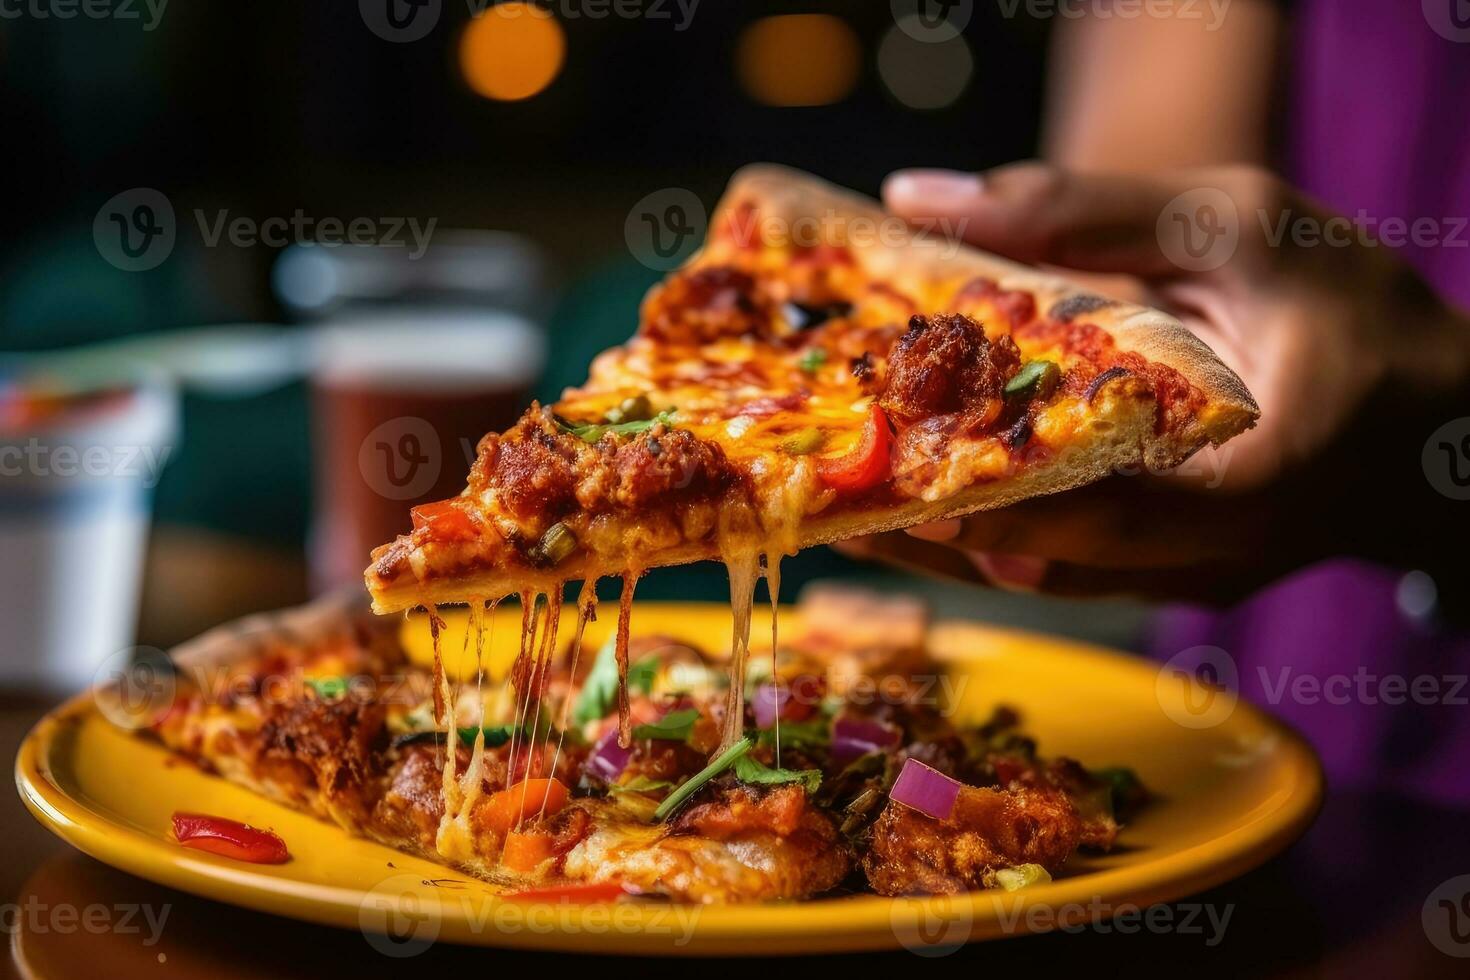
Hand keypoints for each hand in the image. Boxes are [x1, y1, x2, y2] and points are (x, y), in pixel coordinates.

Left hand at [838, 163, 1469, 601]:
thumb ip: (1087, 215)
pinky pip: (1055, 563)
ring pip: (1036, 574)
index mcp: (1255, 481)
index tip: (902, 477)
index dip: (1003, 499)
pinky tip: (904, 489)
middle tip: (820, 485)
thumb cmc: (1356, 315)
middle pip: (1045, 559)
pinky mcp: (1164, 574)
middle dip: (926, 524)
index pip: (1118, 512)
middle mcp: (1210, 555)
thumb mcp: (1242, 228)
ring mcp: (1185, 579)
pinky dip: (977, 528)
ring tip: (829, 494)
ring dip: (930, 536)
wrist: (1436, 422)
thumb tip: (922, 197)